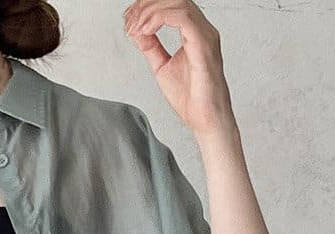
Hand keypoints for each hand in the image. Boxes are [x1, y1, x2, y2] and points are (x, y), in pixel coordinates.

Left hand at [122, 1, 235, 141]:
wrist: (205, 121)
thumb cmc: (192, 100)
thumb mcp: (162, 67)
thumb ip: (151, 47)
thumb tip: (137, 31)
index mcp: (195, 33)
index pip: (171, 5)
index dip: (147, 7)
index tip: (129, 20)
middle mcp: (203, 30)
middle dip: (146, 6)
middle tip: (129, 21)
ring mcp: (205, 35)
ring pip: (177, 3)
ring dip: (150, 12)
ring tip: (135, 27)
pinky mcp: (204, 44)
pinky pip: (183, 17)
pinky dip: (159, 19)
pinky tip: (146, 30)